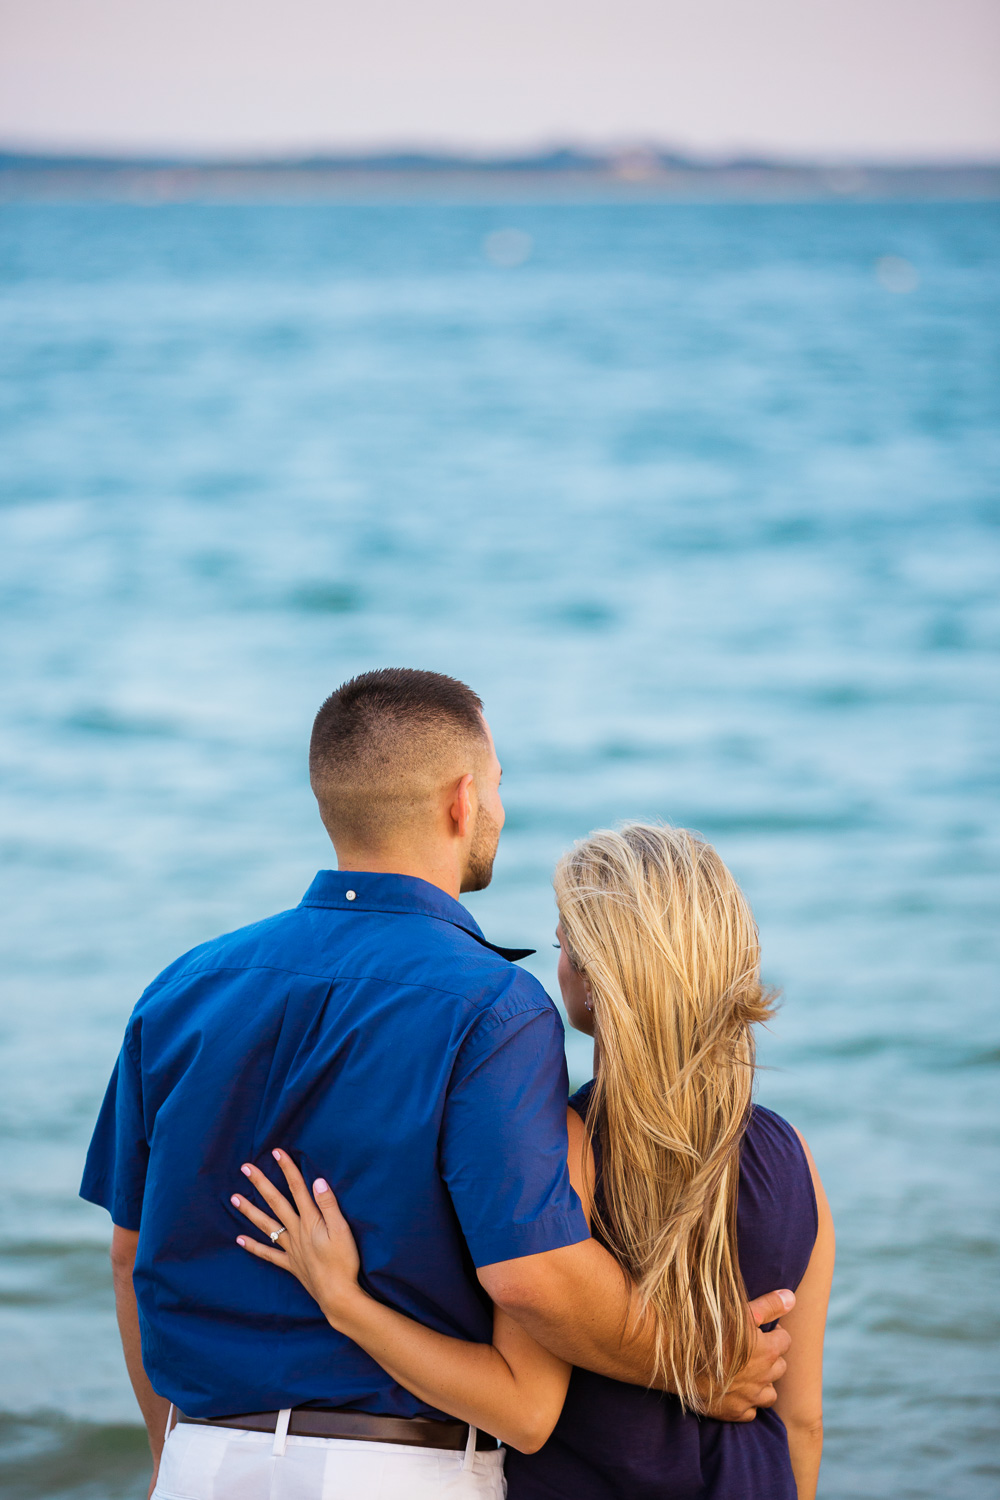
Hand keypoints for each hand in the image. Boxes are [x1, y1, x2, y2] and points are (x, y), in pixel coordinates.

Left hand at [231, 1150, 364, 1327]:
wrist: (337, 1295)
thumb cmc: (344, 1262)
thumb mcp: (342, 1230)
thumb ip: (329, 1205)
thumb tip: (317, 1181)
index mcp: (310, 1221)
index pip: (297, 1188)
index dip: (287, 1169)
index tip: (276, 1152)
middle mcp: (296, 1232)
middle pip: (276, 1202)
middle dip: (261, 1183)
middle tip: (245, 1168)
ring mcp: (290, 1248)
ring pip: (266, 1225)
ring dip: (250, 1211)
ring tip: (234, 1198)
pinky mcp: (290, 1264)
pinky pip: (268, 1254)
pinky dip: (253, 1247)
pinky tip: (240, 1240)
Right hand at [703, 1289, 794, 1422]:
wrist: (678, 1358)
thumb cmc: (708, 1329)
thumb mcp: (740, 1312)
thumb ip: (769, 1306)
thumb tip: (791, 1298)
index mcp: (768, 1351)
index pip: (785, 1341)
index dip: (774, 1334)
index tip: (761, 1332)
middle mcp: (763, 1377)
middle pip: (779, 1367)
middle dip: (770, 1358)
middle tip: (753, 1350)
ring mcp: (749, 1397)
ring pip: (769, 1394)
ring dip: (763, 1383)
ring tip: (747, 1372)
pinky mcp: (734, 1412)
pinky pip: (750, 1411)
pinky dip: (746, 1402)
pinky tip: (734, 1390)